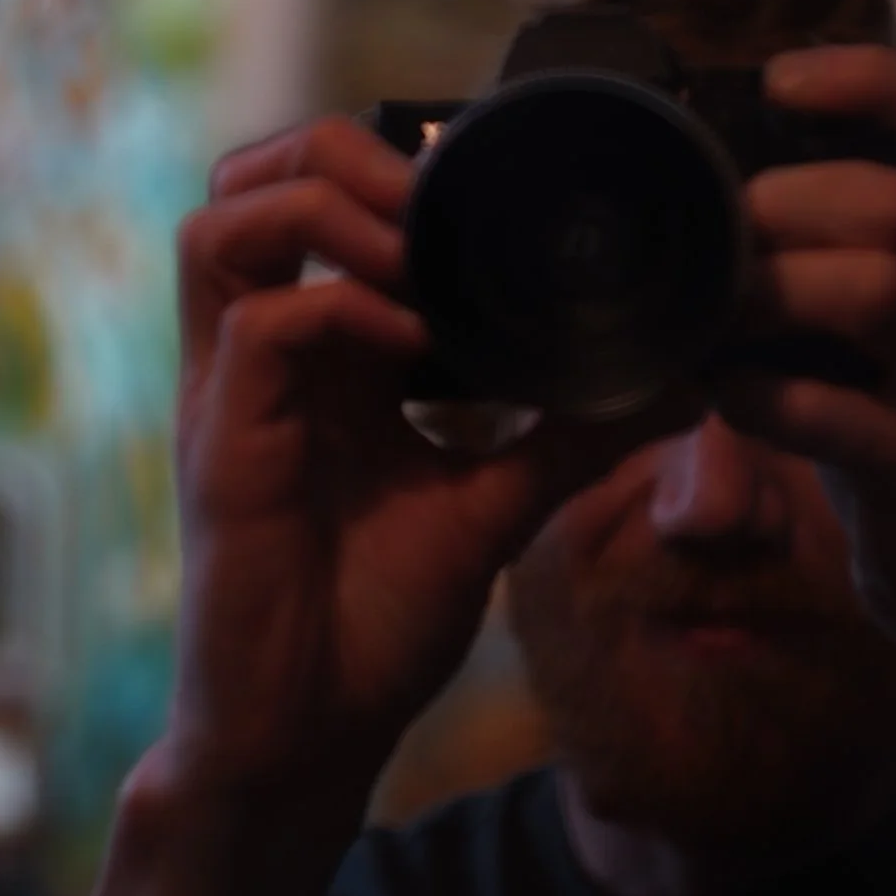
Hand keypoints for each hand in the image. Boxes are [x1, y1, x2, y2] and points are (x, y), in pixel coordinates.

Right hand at [165, 118, 677, 806]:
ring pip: (221, 225)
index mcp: (312, 356)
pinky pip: (260, 329)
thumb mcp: (492, 507)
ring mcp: (229, 399)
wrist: (307, 740)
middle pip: (246, 178)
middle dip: (344, 155)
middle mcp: (257, 359)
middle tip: (437, 197)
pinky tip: (414, 339)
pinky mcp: (224, 452)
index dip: (385, 162)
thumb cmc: (372, 624)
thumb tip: (674, 384)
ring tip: (414, 248)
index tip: (485, 182)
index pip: (310, 199)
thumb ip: (566, 436)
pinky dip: (341, 309)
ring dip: (328, 211)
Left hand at [712, 45, 895, 669]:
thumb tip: (714, 175)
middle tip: (718, 226)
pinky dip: (753, 394)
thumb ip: (840, 246)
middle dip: (786, 201)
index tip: (778, 77)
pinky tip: (719, 391)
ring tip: (712, 304)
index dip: (872, 79)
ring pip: (876, 290)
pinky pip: (829, 412)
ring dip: (769, 286)